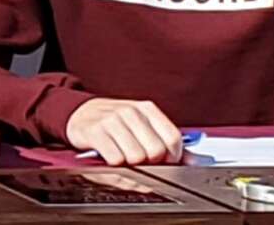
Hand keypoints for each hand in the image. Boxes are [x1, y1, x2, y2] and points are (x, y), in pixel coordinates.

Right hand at [65, 98, 181, 165]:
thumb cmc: (115, 123)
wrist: (80, 114)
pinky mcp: (95, 131)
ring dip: (130, 164)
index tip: (165, 162)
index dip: (173, 157)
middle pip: (156, 150)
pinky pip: (115, 159)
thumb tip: (193, 162)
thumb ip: (166, 142)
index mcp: (147, 109)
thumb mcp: (141, 126)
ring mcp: (112, 120)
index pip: (173, 138)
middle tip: (141, 161)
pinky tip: (110, 156)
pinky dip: (115, 164)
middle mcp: (131, 111)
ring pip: (136, 157)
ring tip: (123, 157)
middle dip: (151, 163)